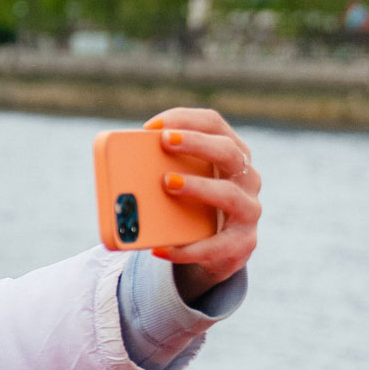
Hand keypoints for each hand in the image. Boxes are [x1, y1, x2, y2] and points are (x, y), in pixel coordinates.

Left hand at [140, 108, 261, 301]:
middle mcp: (247, 177)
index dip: (185, 119)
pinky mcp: (243, 243)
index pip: (214, 123)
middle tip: (164, 141)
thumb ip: (161, 171)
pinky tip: (159, 249)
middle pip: (228, 152)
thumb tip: (119, 171)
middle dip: (196, 143)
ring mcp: (249, 210)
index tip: (153, 126)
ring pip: (228, 195)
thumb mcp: (180, 184)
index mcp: (230, 153)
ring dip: (198, 187)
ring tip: (167, 183)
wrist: (214, 250)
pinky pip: (216, 246)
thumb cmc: (191, 206)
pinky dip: (187, 248)